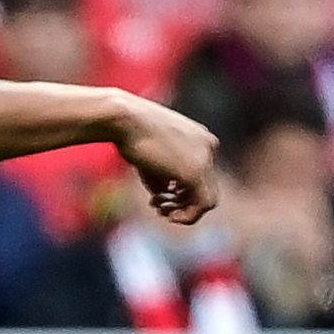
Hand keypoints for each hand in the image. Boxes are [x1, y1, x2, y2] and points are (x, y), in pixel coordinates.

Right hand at [111, 96, 220, 224]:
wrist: (125, 118)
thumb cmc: (131, 132)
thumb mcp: (152, 155)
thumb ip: (162, 175)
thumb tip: (164, 194)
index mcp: (201, 138)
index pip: (201, 174)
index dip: (182, 193)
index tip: (159, 198)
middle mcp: (208, 147)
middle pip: (205, 187)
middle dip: (182, 203)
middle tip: (161, 210)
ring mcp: (205, 159)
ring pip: (207, 199)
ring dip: (184, 212)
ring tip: (161, 212)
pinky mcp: (195, 172)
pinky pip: (203, 204)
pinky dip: (188, 215)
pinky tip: (166, 214)